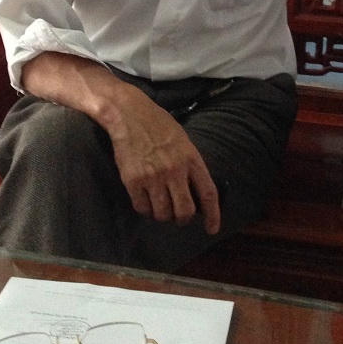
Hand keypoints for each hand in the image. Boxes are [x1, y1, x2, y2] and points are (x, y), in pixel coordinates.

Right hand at [106, 84, 220, 233]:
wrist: (129, 114)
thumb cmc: (158, 125)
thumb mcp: (183, 141)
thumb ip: (190, 164)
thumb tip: (196, 191)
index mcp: (191, 158)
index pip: (208, 193)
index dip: (213, 215)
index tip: (212, 229)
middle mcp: (174, 170)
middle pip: (184, 211)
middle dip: (183, 219)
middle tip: (178, 217)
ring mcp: (153, 177)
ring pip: (163, 214)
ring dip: (162, 215)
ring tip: (159, 205)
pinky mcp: (133, 181)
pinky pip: (142, 208)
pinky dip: (145, 209)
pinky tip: (145, 200)